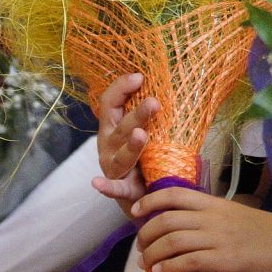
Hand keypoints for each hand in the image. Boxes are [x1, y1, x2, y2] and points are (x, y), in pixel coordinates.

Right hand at [93, 71, 157, 216]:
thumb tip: (174, 83)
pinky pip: (114, 188)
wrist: (145, 194)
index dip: (121, 88)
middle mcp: (109, 145)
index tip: (139, 77)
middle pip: (120, 127)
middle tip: (154, 103)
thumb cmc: (146, 155)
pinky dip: (106, 186)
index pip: (110, 103)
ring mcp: (113, 167)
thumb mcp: (147, 130)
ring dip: (131, 145)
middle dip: (137, 115)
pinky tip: (98, 183)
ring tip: (141, 135)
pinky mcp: (123, 190)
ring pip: (121, 155)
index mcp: (114, 127)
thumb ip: (151, 112)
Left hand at [134, 187, 271, 271]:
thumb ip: (216, 221)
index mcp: (218, 204)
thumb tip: (193, 233)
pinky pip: (187, 261)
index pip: (175, 194)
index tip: (136, 212)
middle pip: (166, 219)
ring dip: (152, 254)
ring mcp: (219, 238)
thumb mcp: (241, 219)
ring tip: (147, 265)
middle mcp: (214, 218)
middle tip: (141, 248)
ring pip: (171, 240)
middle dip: (145, 234)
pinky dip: (168, 267)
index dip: (150, 201)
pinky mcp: (226, 260)